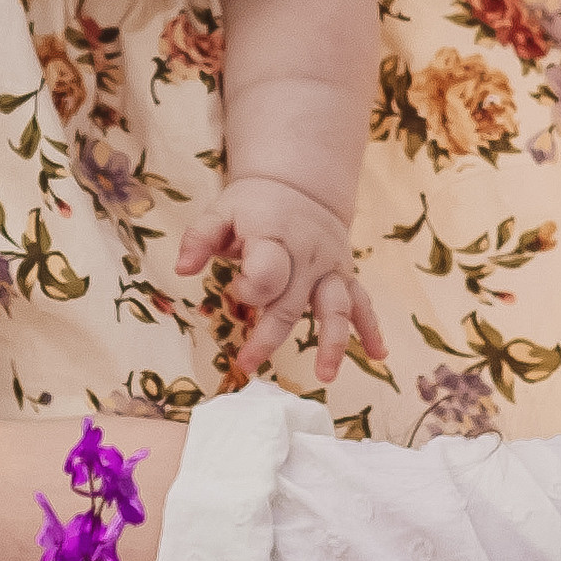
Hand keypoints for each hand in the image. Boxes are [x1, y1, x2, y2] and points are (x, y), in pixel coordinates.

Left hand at [176, 179, 388, 386]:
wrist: (300, 184)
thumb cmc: (254, 205)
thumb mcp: (221, 210)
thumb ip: (199, 238)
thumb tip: (181, 269)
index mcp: (275, 237)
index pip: (266, 274)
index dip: (248, 288)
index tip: (233, 288)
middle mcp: (307, 256)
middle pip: (291, 303)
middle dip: (269, 338)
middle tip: (246, 365)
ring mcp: (330, 268)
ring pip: (336, 308)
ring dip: (333, 343)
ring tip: (326, 376)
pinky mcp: (345, 276)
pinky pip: (362, 302)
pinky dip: (372, 329)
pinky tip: (379, 355)